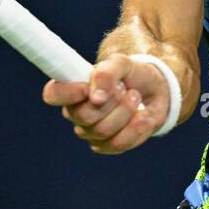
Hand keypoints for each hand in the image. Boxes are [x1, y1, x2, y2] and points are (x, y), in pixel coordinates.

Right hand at [41, 53, 170, 154]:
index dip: (68, 93)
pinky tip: (143, 116)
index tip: (88, 87)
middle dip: (112, 100)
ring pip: (103, 131)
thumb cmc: (132, 74)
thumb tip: (95, 98)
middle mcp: (76, 112)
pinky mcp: (109, 145)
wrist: (155, 90)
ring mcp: (91, 131)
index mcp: (73, 88)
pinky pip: (118, 144)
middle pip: (84, 116)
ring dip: (126, 111)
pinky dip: (136, 128)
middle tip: (124, 88)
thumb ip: (106, 73)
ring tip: (135, 97)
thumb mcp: (122, 63)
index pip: (52, 94)